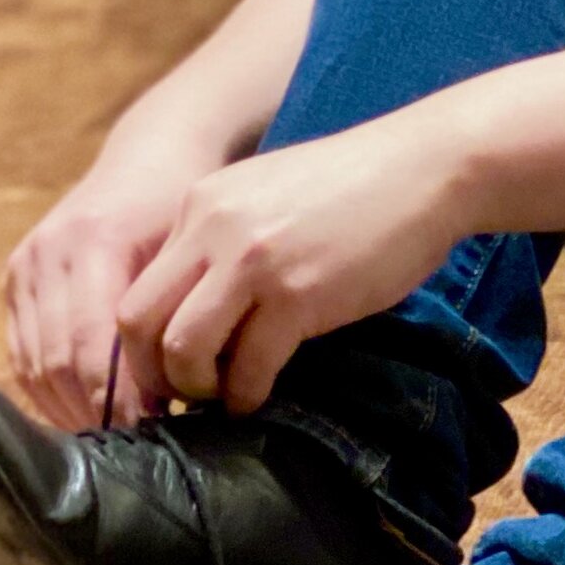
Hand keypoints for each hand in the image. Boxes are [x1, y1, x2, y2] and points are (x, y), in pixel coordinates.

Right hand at [4, 117, 220, 430]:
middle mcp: (48, 254)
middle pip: (58, 363)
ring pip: (35, 366)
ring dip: (70, 410)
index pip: (92, 347)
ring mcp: (24, 266)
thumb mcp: (188, 250)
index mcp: (94, 242)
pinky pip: (22, 355)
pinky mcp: (13, 279)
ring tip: (111, 440)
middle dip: (94, 412)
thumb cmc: (184, 206)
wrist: (152, 154)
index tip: (150, 434)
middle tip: (132, 449)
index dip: (117, 399)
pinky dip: (49, 392)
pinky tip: (83, 412)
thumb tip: (173, 396)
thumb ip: (172, 314)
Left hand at [114, 114, 474, 417]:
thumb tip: (198, 313)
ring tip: (224, 395)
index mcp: (200, 204)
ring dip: (197, 387)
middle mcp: (212, 228)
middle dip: (152, 372)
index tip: (165, 371)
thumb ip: (225, 242)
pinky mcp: (297, 294)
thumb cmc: (356, 189)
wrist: (426, 167)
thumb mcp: (268, 198)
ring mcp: (252, 261)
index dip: (143, 343)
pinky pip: (248, 366)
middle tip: (182, 396)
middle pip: (138, 320)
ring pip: (182, 348)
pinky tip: (261, 395)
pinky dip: (248, 394)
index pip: (138, 286)